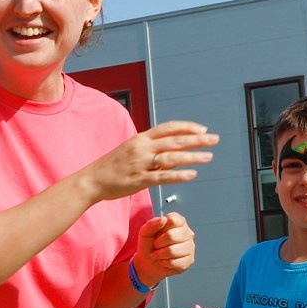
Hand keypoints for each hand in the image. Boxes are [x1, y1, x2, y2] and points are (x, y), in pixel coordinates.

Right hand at [82, 121, 217, 202]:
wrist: (92, 180)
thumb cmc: (112, 166)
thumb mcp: (130, 148)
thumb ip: (148, 146)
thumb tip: (167, 145)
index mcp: (140, 138)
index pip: (168, 127)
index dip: (187, 127)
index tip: (202, 129)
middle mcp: (142, 148)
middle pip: (175, 140)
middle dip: (197, 139)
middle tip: (215, 139)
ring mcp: (140, 164)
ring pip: (172, 157)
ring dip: (193, 156)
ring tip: (209, 156)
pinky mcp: (139, 180)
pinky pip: (162, 177)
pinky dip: (179, 175)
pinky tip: (192, 174)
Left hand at [133, 212, 194, 285]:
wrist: (148, 263)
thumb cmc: (148, 244)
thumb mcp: (145, 232)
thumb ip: (152, 224)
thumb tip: (164, 219)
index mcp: (179, 221)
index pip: (172, 220)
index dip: (160, 229)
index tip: (157, 233)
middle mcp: (187, 232)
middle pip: (171, 236)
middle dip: (158, 243)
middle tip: (156, 246)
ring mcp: (190, 246)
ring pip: (172, 251)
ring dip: (160, 254)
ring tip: (158, 254)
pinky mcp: (190, 260)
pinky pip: (174, 262)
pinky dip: (164, 263)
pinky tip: (164, 261)